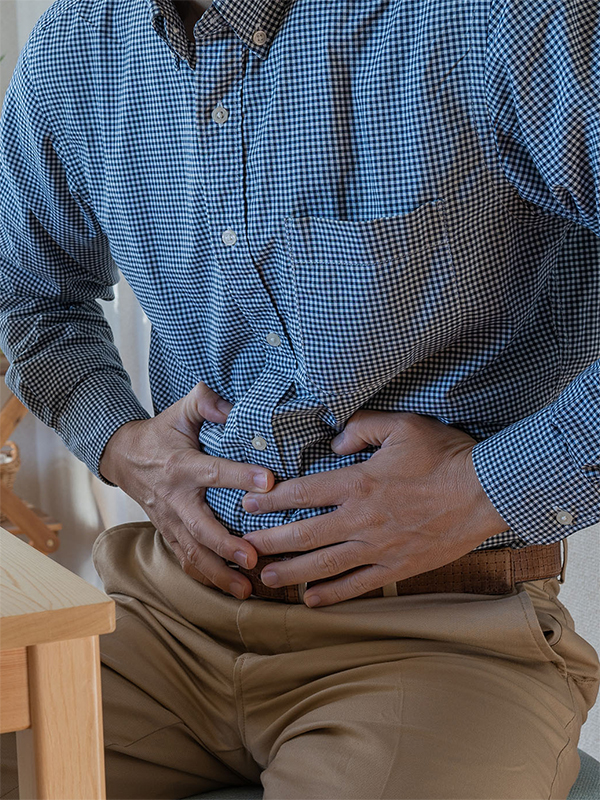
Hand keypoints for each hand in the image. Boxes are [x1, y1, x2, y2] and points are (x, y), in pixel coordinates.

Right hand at [99, 382, 274, 598]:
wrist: (123, 457)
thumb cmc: (161, 433)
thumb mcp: (180, 411)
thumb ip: (205, 402)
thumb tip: (231, 407)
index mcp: (181, 466)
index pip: (214, 472)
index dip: (241, 476)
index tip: (269, 482)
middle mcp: (175, 498)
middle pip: (200, 527)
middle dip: (226, 545)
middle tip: (253, 558)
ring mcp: (169, 521)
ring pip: (192, 553)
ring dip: (218, 573)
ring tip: (246, 589)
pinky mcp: (168, 533)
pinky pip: (186, 560)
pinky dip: (206, 578)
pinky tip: (229, 590)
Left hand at [241, 412, 507, 606]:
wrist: (486, 492)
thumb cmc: (445, 455)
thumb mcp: (403, 426)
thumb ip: (364, 426)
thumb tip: (335, 437)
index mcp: (359, 483)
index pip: (303, 492)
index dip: (272, 499)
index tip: (249, 505)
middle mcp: (361, 519)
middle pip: (304, 534)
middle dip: (270, 542)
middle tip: (245, 549)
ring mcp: (378, 547)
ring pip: (325, 564)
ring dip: (292, 572)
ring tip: (266, 579)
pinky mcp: (397, 566)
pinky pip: (358, 585)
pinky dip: (333, 594)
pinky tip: (312, 600)